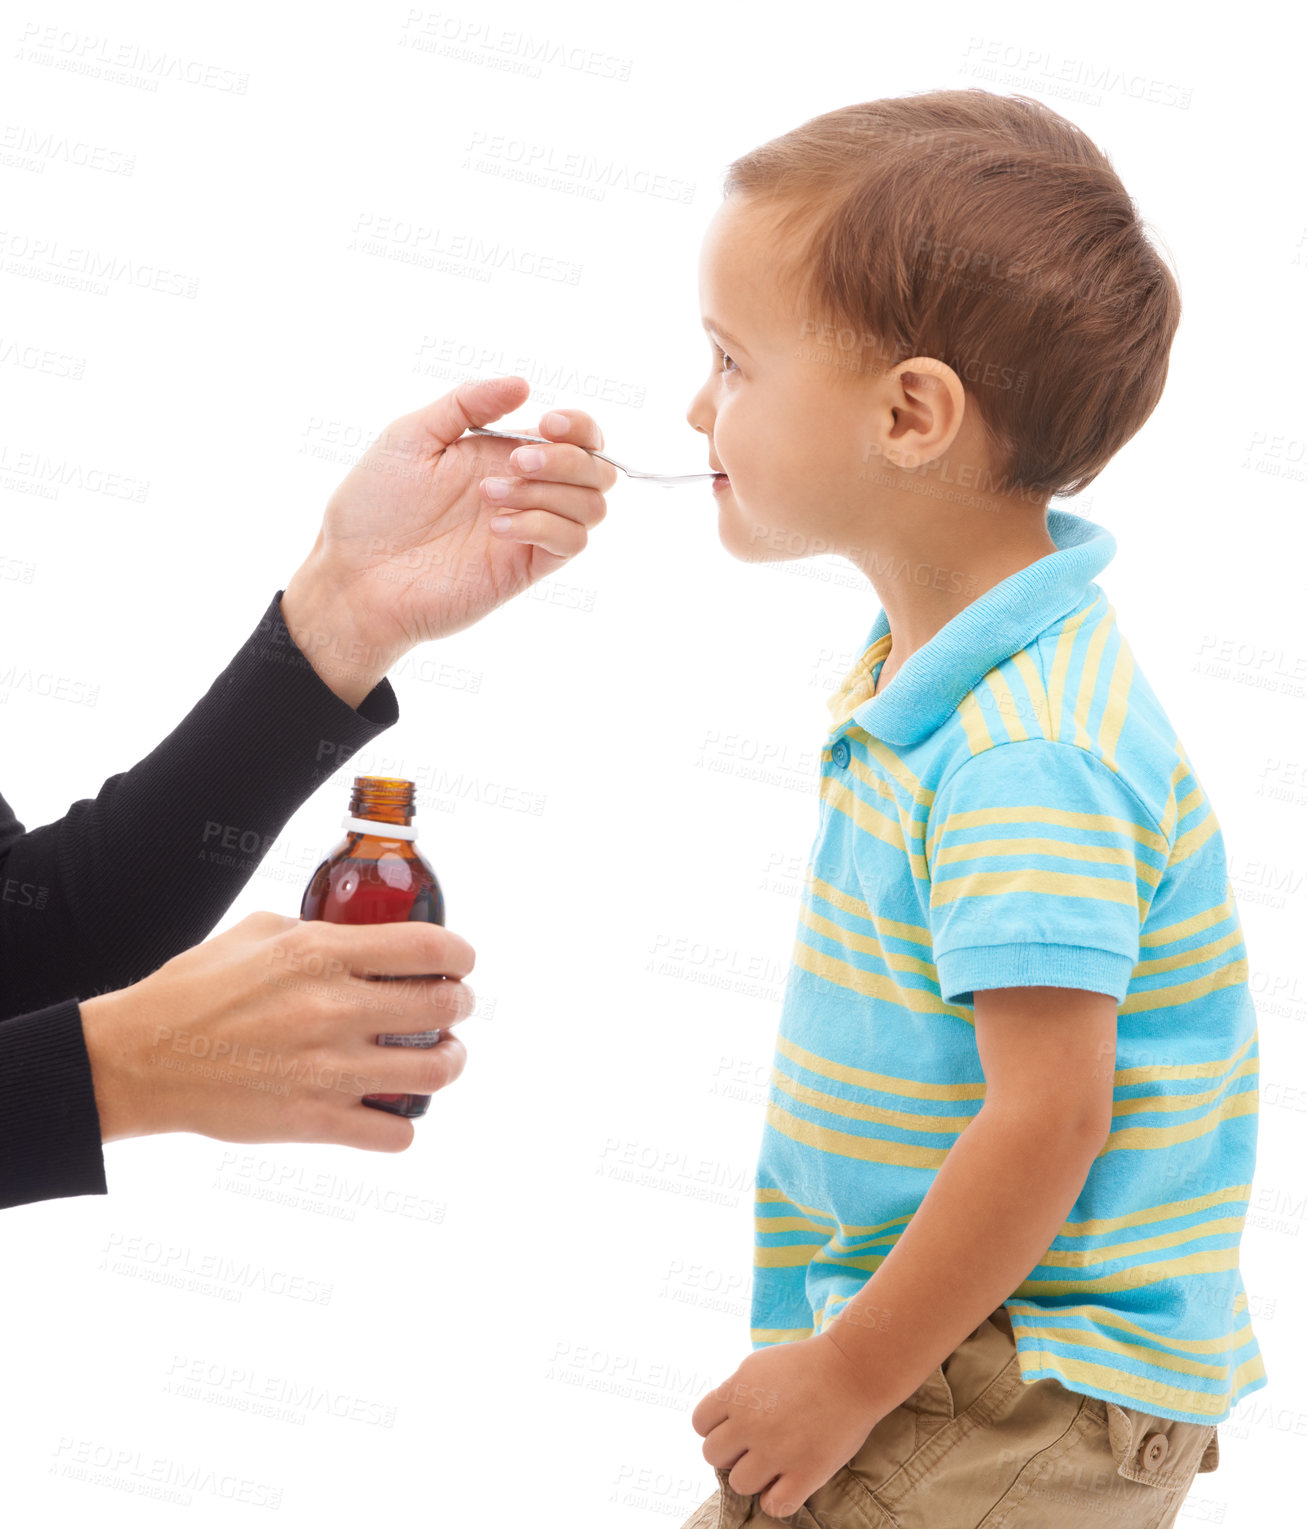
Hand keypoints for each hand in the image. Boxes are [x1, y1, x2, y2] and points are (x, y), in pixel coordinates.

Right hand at [79, 912, 476, 1149]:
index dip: (461, 954)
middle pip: (443, 1006)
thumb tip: (365, 938)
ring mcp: (326, 1070)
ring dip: (449, 1060)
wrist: (137, 1061)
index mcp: (319, 953)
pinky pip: (395, 1133)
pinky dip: (404, 1123)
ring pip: (436, 1071)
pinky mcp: (313, 1121)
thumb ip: (319, 931)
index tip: (462, 961)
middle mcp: (332, 1009)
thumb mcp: (259, 932)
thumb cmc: (193, 990)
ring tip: (440, 1055)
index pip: (428, 948)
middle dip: (461, 1004)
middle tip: (454, 1007)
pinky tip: (392, 1107)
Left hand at [280, 375, 617, 702]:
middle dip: (567, 458)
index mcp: (503, 453)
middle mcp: (526, 490)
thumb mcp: (412, 435)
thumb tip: (523, 385)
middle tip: (515, 462)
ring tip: (490, 497)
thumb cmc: (374, 506)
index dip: (579, 426)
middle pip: (597, 470)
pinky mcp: (524, 568)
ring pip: (592, 507)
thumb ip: (467, 405)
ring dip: (550, 492)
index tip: (547, 424)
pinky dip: (542, 526)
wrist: (356, 573)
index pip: (576, 436)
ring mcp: (529, 530)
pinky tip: (495, 527)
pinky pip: (570, 543)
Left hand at [690, 1334, 886, 1518]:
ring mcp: (777, 1451)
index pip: (700, 1424)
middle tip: (754, 1445)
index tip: (735, 1426)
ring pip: (739, 1483)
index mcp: (736, 1393)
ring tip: (773, 1463)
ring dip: (753, 1476)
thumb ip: (734, 1392)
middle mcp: (750, 1424)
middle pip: (713, 1455)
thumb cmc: (805, 1364)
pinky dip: (777, 1499)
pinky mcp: (805, 1473)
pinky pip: (774, 1506)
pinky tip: (787, 1483)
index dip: (716, 1426)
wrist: (852, 1371)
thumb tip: (720, 1420)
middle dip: (731, 1451)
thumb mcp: (757, 1365)